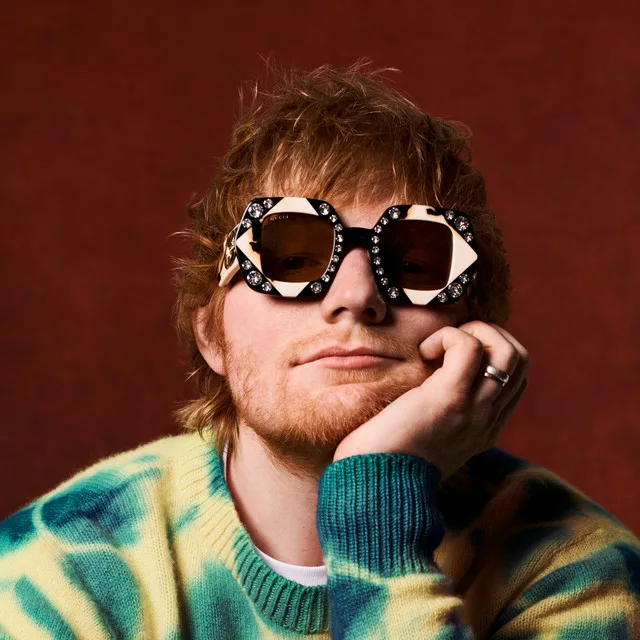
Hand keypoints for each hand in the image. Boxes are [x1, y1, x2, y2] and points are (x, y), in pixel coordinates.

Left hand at [332, 321, 529, 479]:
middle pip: (520, 359)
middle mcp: (487, 420)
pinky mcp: (449, 398)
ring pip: (506, 350)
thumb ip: (440, 417)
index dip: (490, 353)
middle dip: (489, 334)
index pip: (516, 379)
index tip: (451, 356)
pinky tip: (423, 352)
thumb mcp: (424, 438)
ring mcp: (474, 409)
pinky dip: (448, 336)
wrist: (374, 487)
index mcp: (484, 430)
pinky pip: (468, 347)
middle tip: (448, 343)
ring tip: (438, 346)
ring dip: (473, 331)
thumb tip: (429, 382)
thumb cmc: (385, 458)